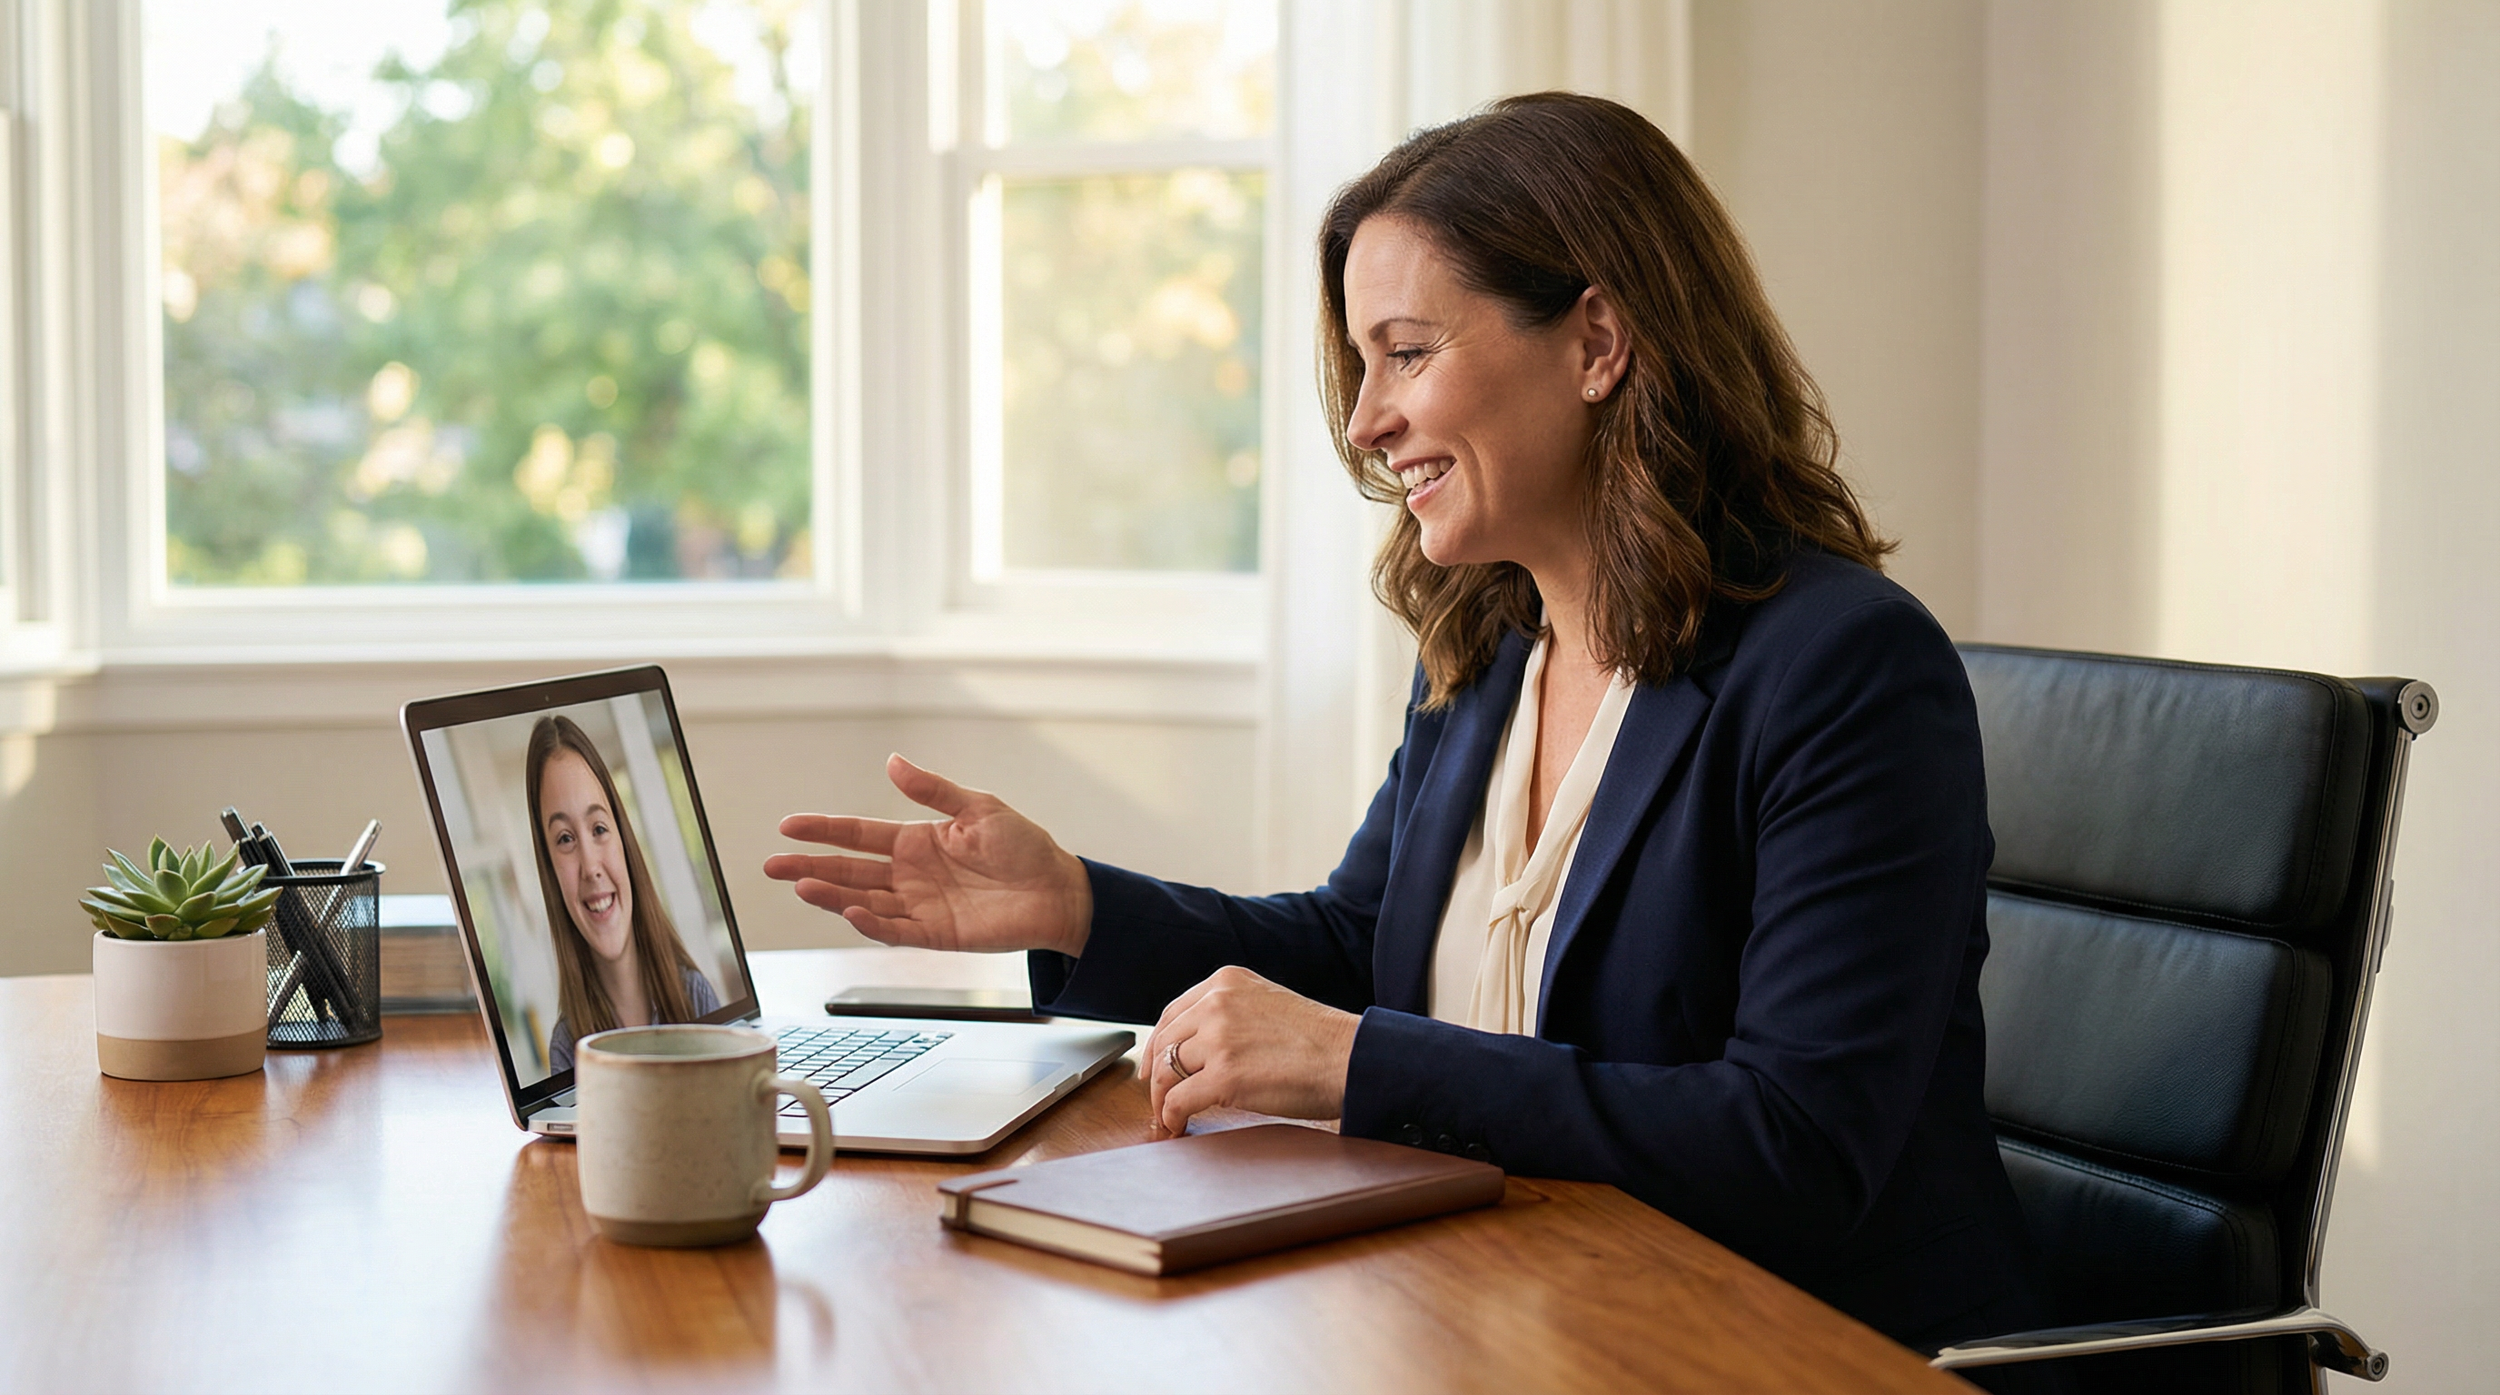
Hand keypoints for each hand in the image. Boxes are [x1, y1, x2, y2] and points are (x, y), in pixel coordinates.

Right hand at [764, 755, 1092, 956]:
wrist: (1059, 890)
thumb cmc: (1024, 847)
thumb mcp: (978, 808)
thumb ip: (933, 791)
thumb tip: (892, 762)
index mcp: (916, 841)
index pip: (858, 835)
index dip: (824, 830)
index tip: (788, 826)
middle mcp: (910, 875)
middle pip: (849, 870)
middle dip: (810, 867)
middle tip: (771, 864)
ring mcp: (919, 906)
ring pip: (863, 900)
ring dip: (832, 894)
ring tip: (801, 885)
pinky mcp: (936, 934)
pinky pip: (895, 930)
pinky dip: (871, 923)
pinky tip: (849, 911)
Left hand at [1144, 966, 1359, 1133]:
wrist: (1351, 1057)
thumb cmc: (1320, 1039)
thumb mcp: (1268, 1003)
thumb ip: (1233, 1013)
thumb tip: (1199, 1047)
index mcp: (1226, 982)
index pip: (1172, 1014)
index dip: (1156, 1046)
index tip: (1153, 1067)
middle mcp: (1217, 1004)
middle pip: (1164, 1043)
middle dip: (1155, 1076)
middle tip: (1158, 1099)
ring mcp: (1219, 1039)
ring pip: (1166, 1073)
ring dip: (1162, 1101)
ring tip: (1169, 1118)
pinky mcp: (1225, 1076)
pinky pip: (1178, 1100)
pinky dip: (1171, 1117)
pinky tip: (1178, 1127)